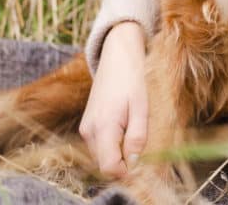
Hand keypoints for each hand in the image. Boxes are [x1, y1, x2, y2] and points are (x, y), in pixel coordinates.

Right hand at [79, 22, 146, 177]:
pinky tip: (124, 127)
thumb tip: (134, 163)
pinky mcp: (86, 124)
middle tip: (141, 144)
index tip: (142, 162)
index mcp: (103, 127)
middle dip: (122, 163)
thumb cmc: (132, 79)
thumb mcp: (141, 107)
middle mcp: (89, 131)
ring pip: (101, 157)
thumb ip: (137, 137)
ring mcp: (85, 128)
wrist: (116, 56)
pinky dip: (112, 145)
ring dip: (117, 154)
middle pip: (104, 165)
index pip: (109, 167)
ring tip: (132, 131)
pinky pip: (99, 146)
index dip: (126, 172)